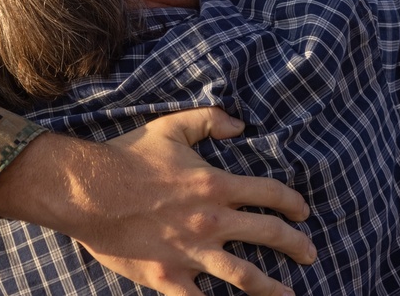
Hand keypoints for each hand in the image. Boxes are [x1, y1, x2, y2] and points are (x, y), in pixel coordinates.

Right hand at [0, 107, 314, 295]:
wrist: (88, 191)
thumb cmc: (128, 156)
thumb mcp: (171, 127)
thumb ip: (209, 120)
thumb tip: (241, 124)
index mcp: (216, 185)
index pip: (269, 194)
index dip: (292, 203)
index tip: (303, 211)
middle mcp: (212, 221)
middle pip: (268, 234)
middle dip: (296, 244)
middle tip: (311, 253)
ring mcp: (192, 252)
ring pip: (245, 276)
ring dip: (272, 288)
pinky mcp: (169, 276)